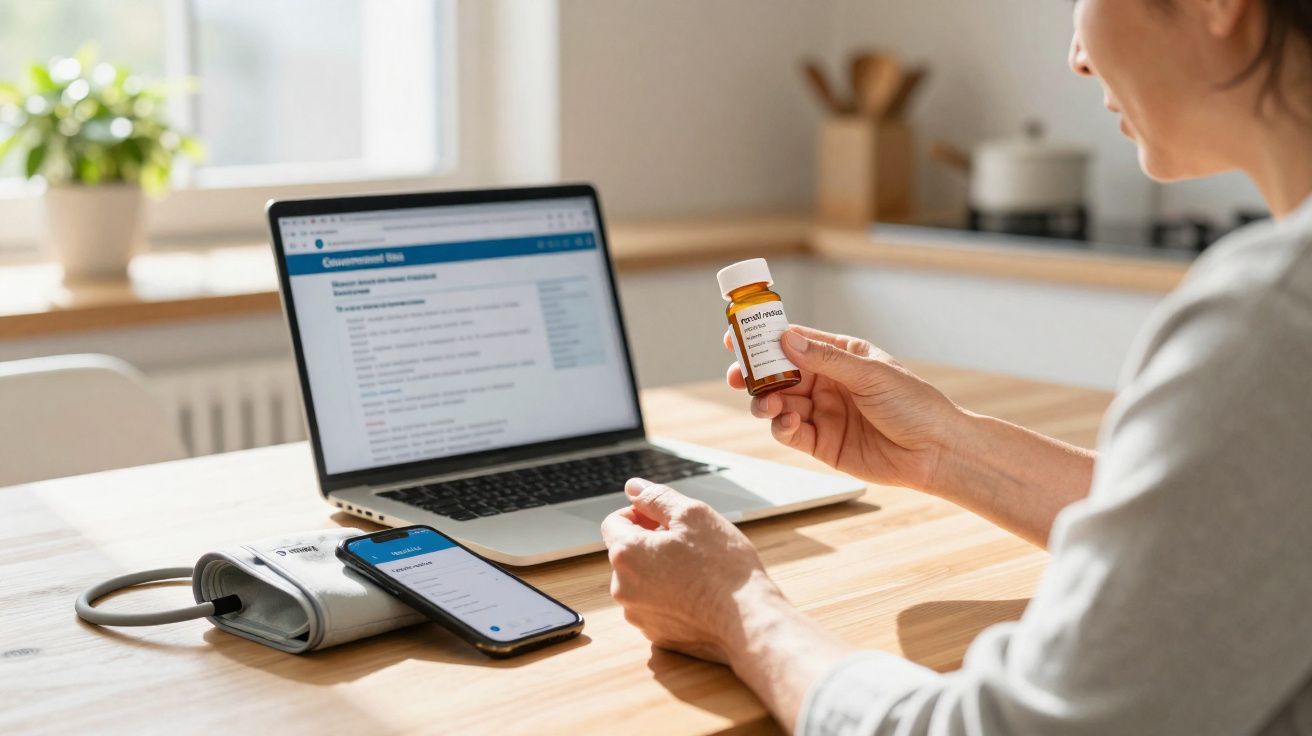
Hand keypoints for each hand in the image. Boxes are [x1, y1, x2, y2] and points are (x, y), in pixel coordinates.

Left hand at [600, 478, 785, 663]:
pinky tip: (697, 594)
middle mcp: (622, 587)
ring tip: (695, 571)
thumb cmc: (723, 566)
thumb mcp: (693, 515)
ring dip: (659, 570)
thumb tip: (633, 487)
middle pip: (628, 552)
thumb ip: (656, 497)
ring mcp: (637, 614)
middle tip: (688, 544)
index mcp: (626, 554)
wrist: (747, 621)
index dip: (640, 514)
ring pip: (641, 580)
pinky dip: (669, 596)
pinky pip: (654, 605)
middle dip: (651, 543)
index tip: (666, 520)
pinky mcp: (655, 633)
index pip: (614, 522)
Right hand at [725, 324, 963, 492]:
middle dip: (754, 374)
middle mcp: (828, 382)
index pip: (795, 341)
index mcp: (841, 356)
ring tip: (766, 403)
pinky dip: (781, 426)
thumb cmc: (914, 405)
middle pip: (778, 374)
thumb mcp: (870, 374)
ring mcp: (823, 413)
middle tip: (736, 375)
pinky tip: (788, 422)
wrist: (936, 452)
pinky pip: (789, 431)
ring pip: (778, 403)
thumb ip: (826, 359)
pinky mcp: (821, 443)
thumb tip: (786, 339)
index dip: (764, 339)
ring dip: (764, 401)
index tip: (737, 337)